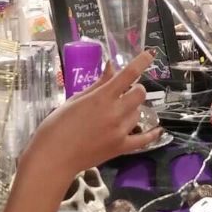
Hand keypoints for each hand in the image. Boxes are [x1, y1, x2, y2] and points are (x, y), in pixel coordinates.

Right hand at [27, 51, 162, 178]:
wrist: (53, 157)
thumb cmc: (57, 125)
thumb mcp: (75, 100)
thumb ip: (98, 84)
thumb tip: (111, 67)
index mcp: (101, 98)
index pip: (127, 74)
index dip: (141, 62)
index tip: (150, 54)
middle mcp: (115, 113)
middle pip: (139, 94)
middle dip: (134, 89)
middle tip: (123, 93)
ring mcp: (120, 131)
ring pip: (138, 113)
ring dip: (132, 109)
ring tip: (118, 113)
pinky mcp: (121, 148)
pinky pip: (144, 140)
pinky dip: (152, 134)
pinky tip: (158, 129)